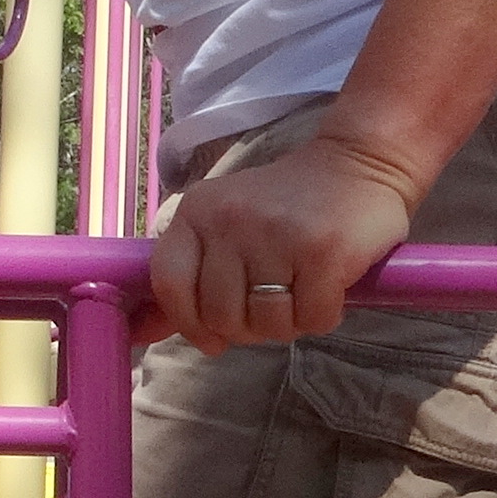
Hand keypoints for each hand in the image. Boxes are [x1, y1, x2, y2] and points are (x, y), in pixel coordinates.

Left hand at [143, 127, 416, 350]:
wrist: (361, 162)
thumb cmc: (287, 206)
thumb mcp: (225, 229)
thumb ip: (184, 280)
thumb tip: (135, 332)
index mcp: (196, 212)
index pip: (169, 285)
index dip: (188, 323)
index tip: (213, 335)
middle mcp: (230, 221)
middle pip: (221, 316)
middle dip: (248, 327)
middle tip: (272, 302)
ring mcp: (276, 235)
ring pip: (267, 324)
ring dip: (288, 324)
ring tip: (300, 292)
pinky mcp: (323, 252)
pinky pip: (312, 319)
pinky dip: (323, 316)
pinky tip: (329, 288)